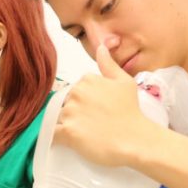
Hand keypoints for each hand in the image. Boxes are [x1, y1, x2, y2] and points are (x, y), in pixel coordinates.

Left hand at [55, 44, 154, 166]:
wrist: (135, 140)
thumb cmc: (131, 111)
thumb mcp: (125, 82)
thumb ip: (109, 65)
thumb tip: (100, 47)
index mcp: (87, 79)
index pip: (74, 90)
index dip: (82, 102)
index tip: (93, 112)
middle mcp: (75, 93)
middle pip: (64, 103)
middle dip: (72, 113)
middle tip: (90, 125)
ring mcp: (69, 112)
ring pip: (57, 118)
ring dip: (65, 126)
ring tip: (84, 135)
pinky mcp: (66, 132)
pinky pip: (52, 133)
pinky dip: (56, 137)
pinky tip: (67, 141)